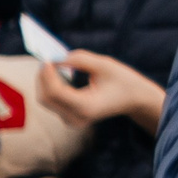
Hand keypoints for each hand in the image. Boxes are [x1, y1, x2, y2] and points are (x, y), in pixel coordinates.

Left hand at [38, 49, 165, 132]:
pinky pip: (51, 101)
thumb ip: (80, 59)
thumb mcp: (105, 64)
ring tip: (52, 63)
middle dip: (43, 77)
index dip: (48, 75)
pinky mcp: (68, 117)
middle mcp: (76, 118)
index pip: (56, 92)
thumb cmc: (122, 80)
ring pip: (46, 100)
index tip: (47, 58)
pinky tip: (56, 73)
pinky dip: (50, 86)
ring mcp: (71, 120)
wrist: (134, 99)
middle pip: (46, 98)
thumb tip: (56, 57)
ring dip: (44, 81)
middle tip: (46, 58)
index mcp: (86, 107)